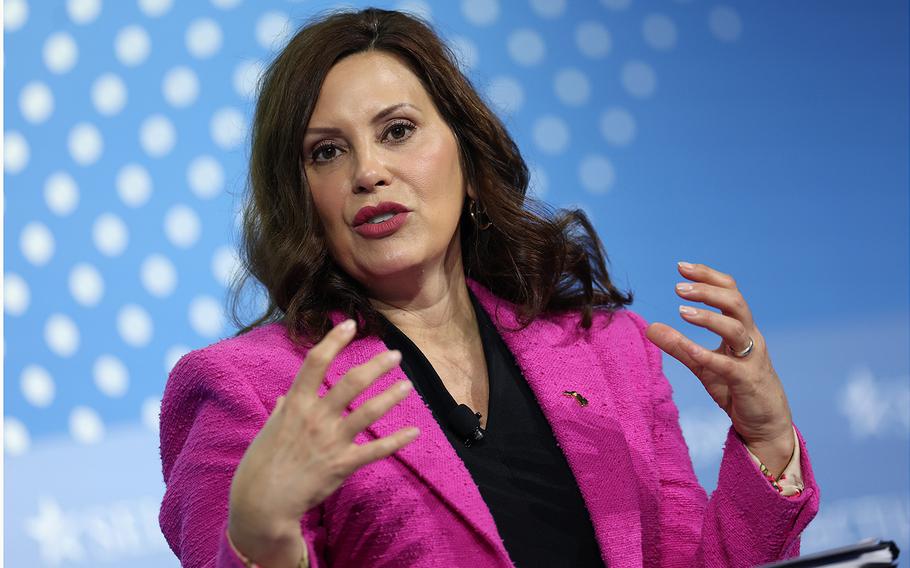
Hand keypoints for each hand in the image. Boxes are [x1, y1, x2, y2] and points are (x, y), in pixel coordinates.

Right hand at [228, 319, 418, 566]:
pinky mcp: (342, 465)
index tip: (350, 324)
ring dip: (391, 396)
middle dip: (376, 365)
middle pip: (352, 382)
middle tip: (395, 355)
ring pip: (368, 412)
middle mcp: (315, 418)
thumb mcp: (268, 431)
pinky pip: (376, 450)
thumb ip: (282, 411)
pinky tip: (415, 432)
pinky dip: (397, 441)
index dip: (334, 340)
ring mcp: (331, 441)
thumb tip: (287, 398)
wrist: (261, 505)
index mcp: (295, 404)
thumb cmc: (260, 466)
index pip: (316, 362)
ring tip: (407, 385)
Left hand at [645, 262, 794, 474]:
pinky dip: (708, 355)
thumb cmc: (736, 390)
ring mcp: (752, 360)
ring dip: (708, 318)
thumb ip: (678, 346)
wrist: (766, 424)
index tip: (681, 267)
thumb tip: (650, 327)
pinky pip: (729, 366)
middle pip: (735, 303)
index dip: (708, 277)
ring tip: (682, 310)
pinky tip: (689, 348)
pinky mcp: (748, 382)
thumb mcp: (703, 365)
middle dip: (707, 291)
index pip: (730, 292)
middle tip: (678, 287)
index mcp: (742, 330)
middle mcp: (750, 339)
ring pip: (736, 329)